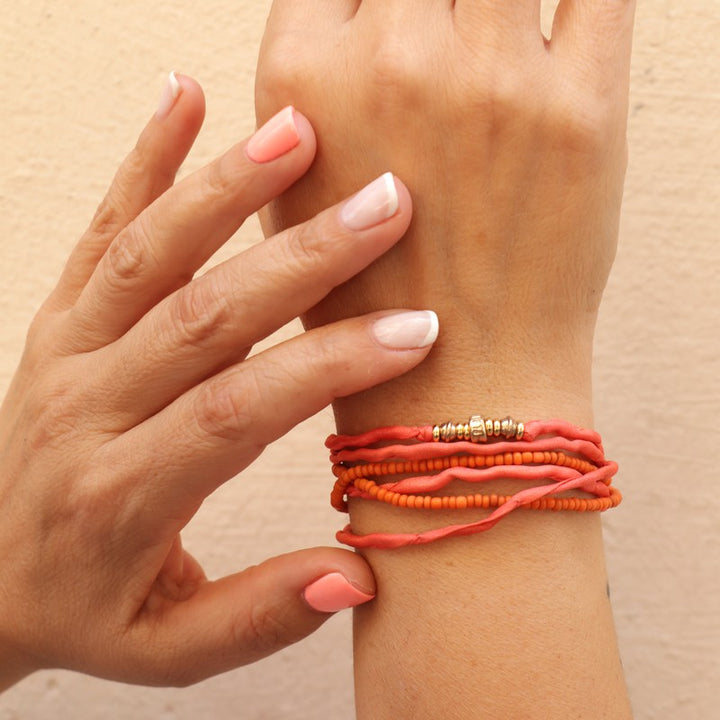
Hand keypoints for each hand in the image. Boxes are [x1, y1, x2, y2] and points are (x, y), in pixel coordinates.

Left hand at [0, 74, 434, 688]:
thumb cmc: (83, 609)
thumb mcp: (167, 652)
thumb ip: (259, 617)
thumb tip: (356, 575)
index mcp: (123, 493)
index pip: (238, 410)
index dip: (327, 367)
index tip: (408, 332)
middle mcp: (90, 407)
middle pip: (203, 314)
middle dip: (302, 257)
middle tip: (384, 205)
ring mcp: (67, 351)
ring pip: (149, 254)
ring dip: (224, 188)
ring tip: (295, 133)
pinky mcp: (59, 320)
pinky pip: (100, 232)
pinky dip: (143, 162)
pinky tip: (184, 102)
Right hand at [256, 0, 635, 427]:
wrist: (452, 383)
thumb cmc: (368, 301)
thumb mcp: (294, 194)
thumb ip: (310, 94)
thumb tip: (348, 17)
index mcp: (302, 82)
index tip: (395, 14)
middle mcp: (388, 64)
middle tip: (450, 29)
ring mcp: (489, 81)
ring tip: (498, 35)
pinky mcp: (580, 109)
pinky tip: (565, 17)